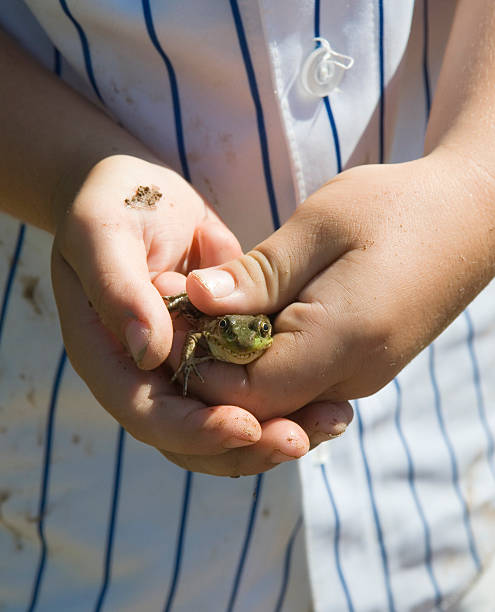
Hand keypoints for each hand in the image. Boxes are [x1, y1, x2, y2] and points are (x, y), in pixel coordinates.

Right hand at [51, 154, 351, 475]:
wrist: (141, 195)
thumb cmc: (115, 206)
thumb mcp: (103, 234)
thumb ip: (118, 291)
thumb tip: (148, 354)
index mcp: (108, 357)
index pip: (146, 414)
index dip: (194, 429)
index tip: (245, 425)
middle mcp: (146, 374)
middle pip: (190, 438)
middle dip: (245, 446)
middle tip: (300, 438)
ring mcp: (184, 365)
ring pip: (226, 422)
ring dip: (273, 431)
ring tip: (329, 420)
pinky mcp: (219, 349)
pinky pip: (251, 388)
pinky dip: (286, 400)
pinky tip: (326, 398)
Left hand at [183, 149, 494, 414]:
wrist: (469, 216)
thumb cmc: (396, 208)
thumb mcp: (320, 225)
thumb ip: (257, 274)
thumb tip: (194, 300)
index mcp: (344, 343)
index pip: (247, 391)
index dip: (198, 365)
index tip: (168, 322)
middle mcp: (353, 376)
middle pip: (258, 405)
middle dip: (208, 370)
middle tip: (176, 318)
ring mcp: (359, 376)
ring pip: (276, 398)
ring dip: (233, 366)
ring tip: (205, 317)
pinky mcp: (359, 365)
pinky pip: (298, 381)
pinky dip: (262, 360)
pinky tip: (245, 323)